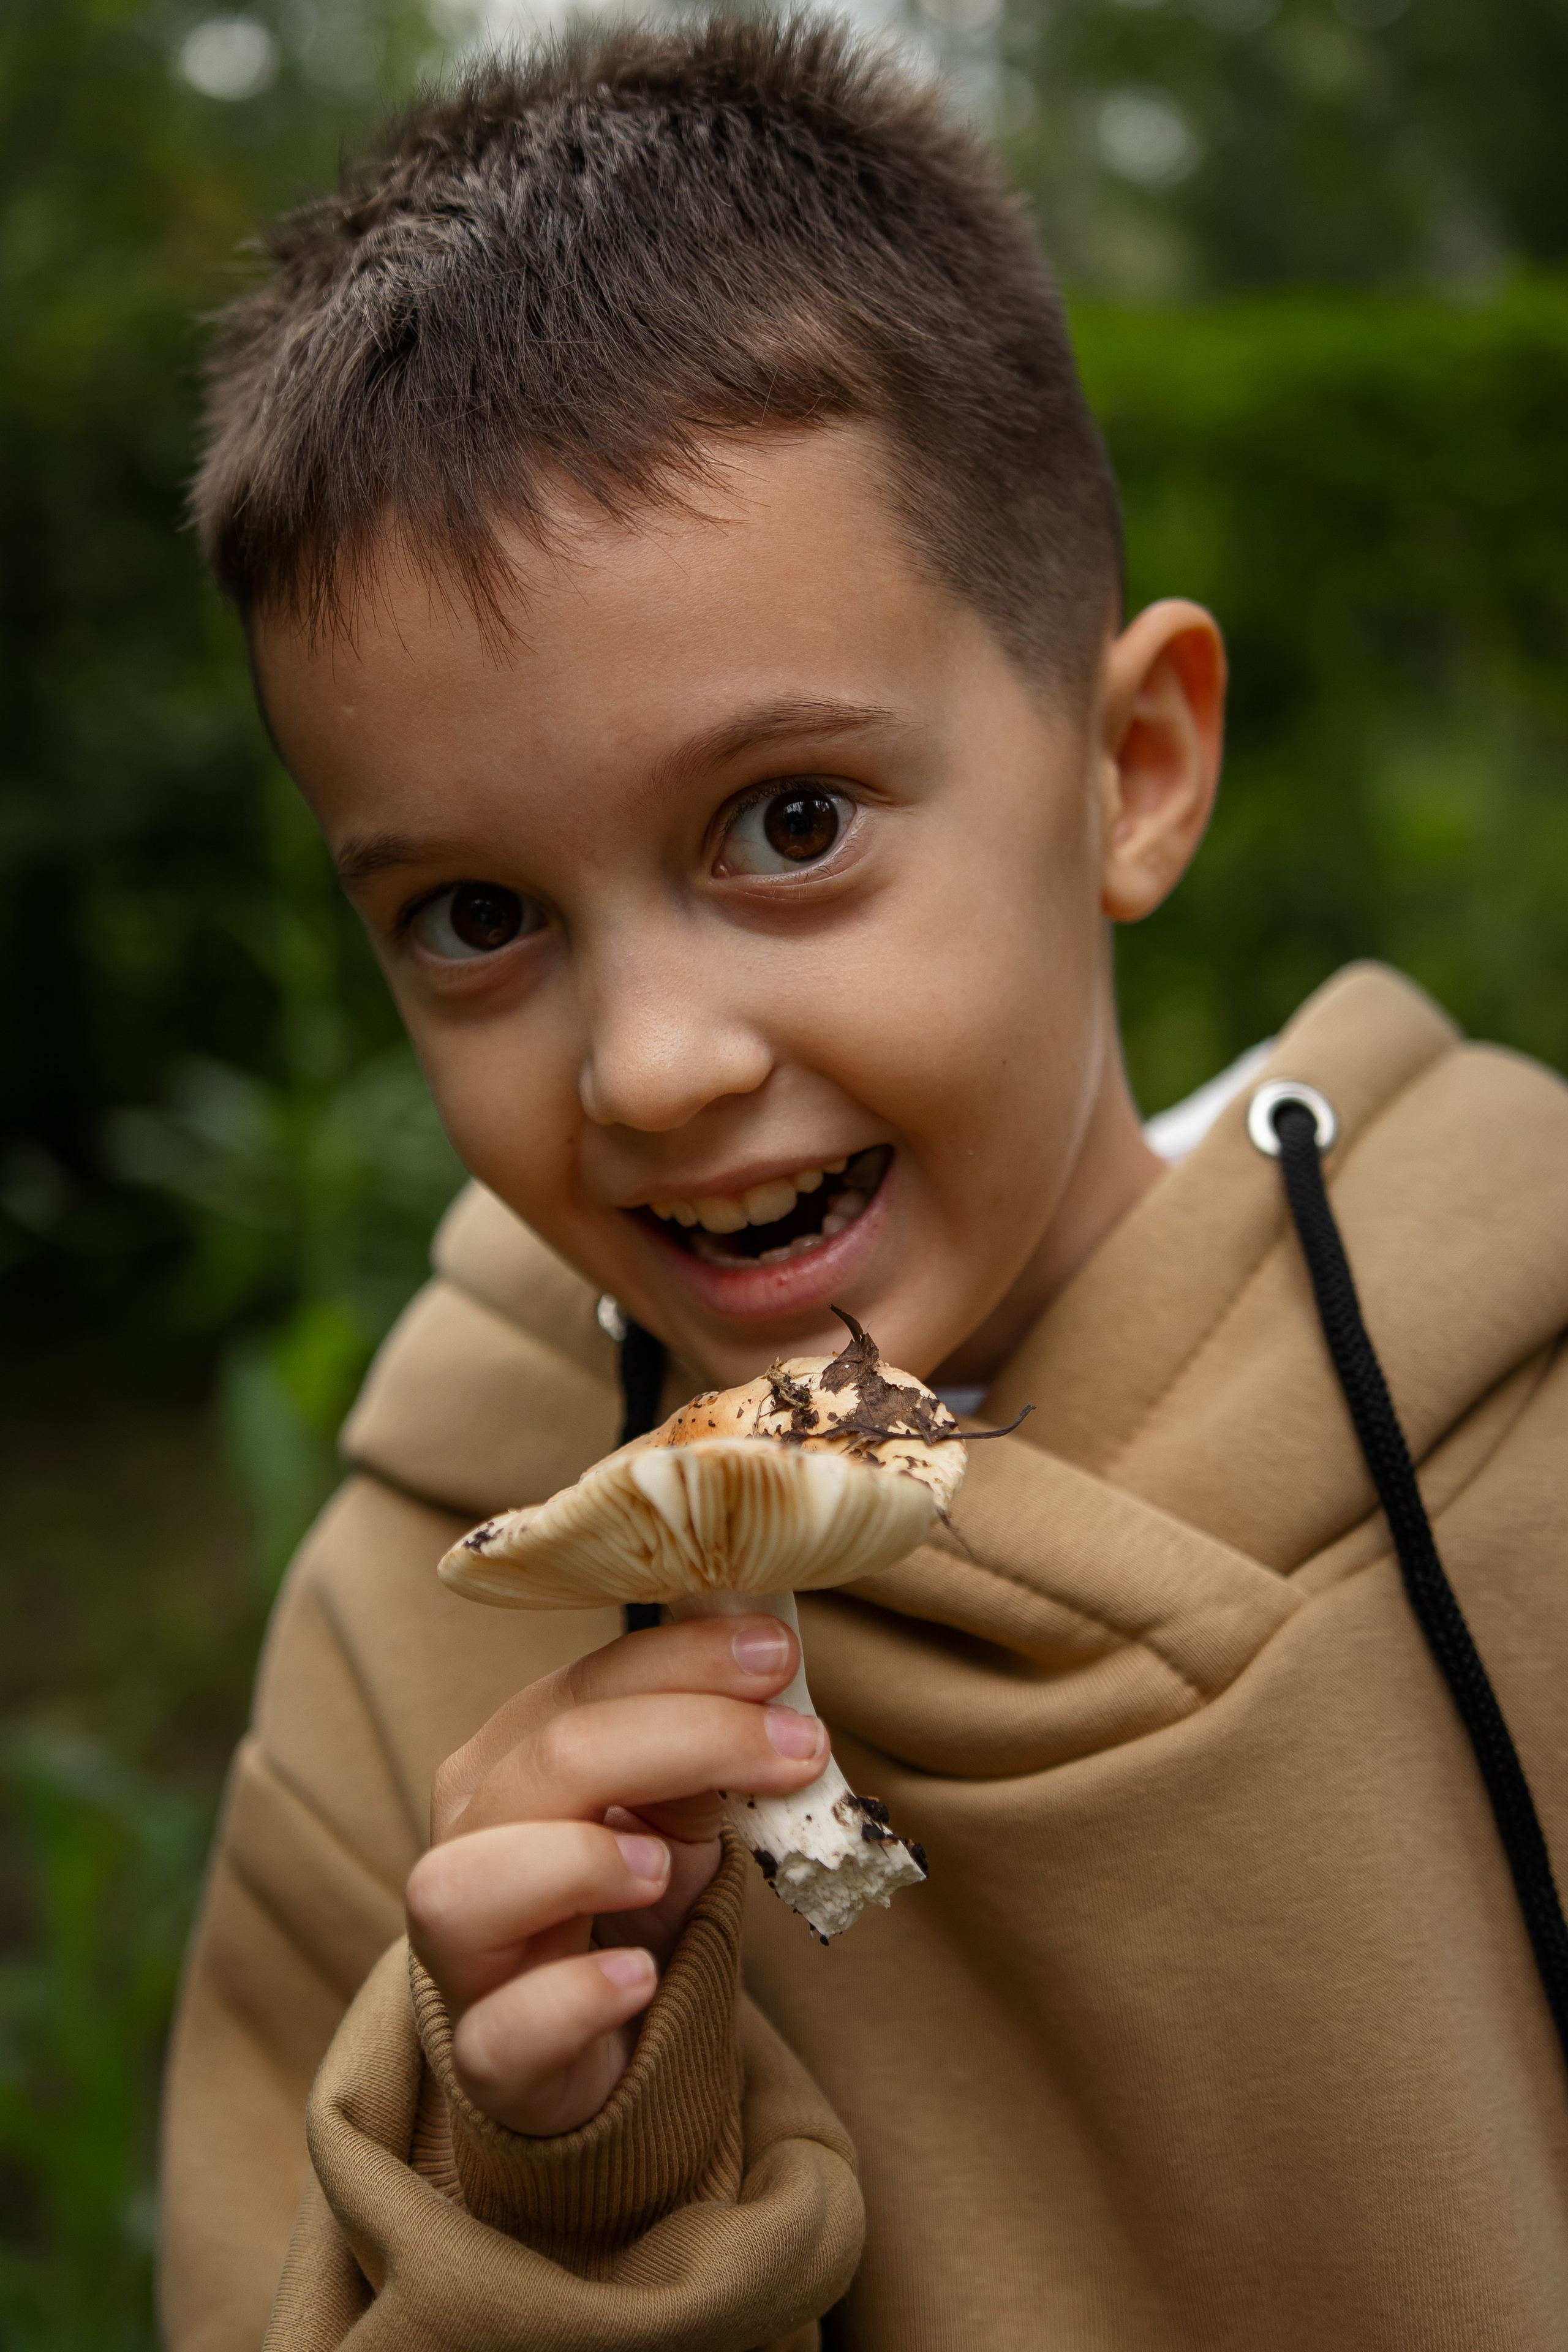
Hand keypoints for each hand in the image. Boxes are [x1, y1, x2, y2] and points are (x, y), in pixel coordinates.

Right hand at [404, 1612, 825, 2135]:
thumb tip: (763, 1682)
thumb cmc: (629, 1909)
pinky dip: (571, 1997)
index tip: (778, 1653)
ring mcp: (464, 1954)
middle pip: (547, 1763)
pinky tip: (639, 1979)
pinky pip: (501, 2030)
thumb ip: (696, 1754)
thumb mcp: (671, 1818)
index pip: (584, 1685)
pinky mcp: (488, 2056)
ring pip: (463, 1886)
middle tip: (799, 1745)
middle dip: (682, 1737)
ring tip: (662, 1865)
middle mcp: (470, 1843)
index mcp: (509, 1762)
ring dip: (575, 1861)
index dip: (684, 1661)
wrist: (599, 2050)